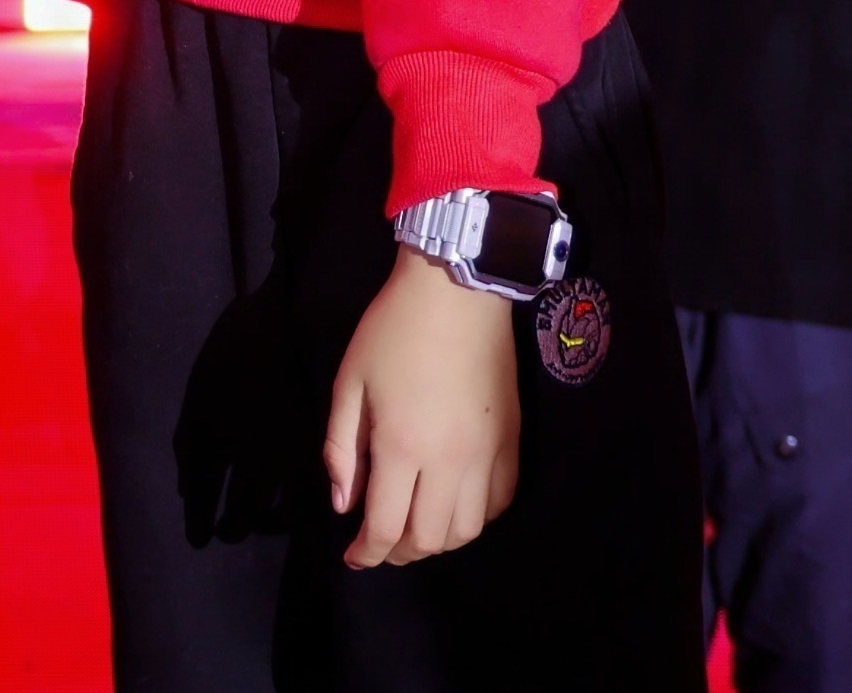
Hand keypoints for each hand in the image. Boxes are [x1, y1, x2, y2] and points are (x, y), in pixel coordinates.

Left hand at [325, 248, 521, 568]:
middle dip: (398, 553)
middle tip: (379, 542)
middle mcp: (448, 462)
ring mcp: (486, 455)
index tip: (352, 558)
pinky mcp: (510, 442)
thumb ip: (341, 449)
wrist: (456, 293)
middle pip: (428, 540)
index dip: (365, 554)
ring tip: (415, 526)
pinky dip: (475, 518)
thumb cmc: (392, 332)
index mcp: (401, 447)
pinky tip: (454, 504)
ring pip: (467, 530)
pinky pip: (499, 503)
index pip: (384, 528)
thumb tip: (343, 504)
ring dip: (438, 541)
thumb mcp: (349, 384)